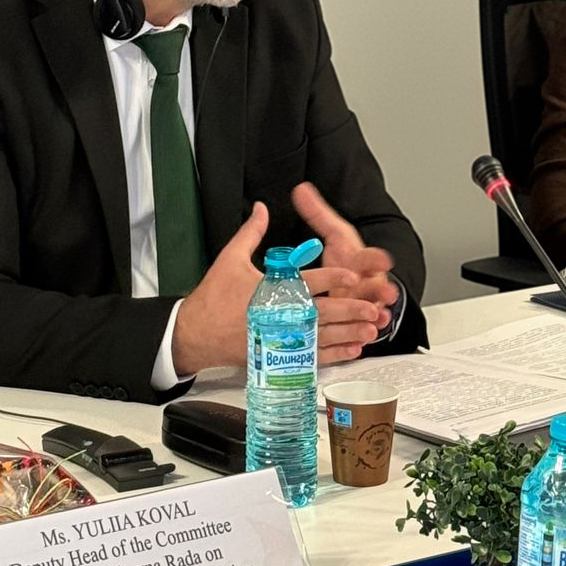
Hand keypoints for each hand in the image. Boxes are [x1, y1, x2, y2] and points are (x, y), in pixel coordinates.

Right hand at [170, 201, 368, 375]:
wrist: (195, 334)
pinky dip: (333, 354)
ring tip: (368, 328)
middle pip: (320, 312)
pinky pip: (311, 357)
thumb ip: (251, 232)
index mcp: (271, 291)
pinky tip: (350, 349)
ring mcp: (278, 338)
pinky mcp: (276, 356)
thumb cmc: (212, 299)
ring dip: (347, 333)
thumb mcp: (230, 258)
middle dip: (348, 308)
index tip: (351, 274)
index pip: (307, 281)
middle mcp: (278, 315)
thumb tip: (261, 208)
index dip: (332, 277)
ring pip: (321, 337)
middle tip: (370, 305)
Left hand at [292, 182, 398, 364]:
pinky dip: (363, 335)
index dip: (377, 257)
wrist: (354, 284)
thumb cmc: (345, 259)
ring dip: (376, 314)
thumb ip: (318, 215)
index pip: (370, 255)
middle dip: (382, 288)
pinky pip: (362, 330)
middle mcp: (366, 282)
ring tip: (378, 318)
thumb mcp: (333, 235)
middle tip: (386, 291)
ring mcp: (364, 303)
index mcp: (360, 259)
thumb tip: (301, 190)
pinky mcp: (358, 322)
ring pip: (373, 309)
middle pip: (376, 285)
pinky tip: (364, 339)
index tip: (382, 257)